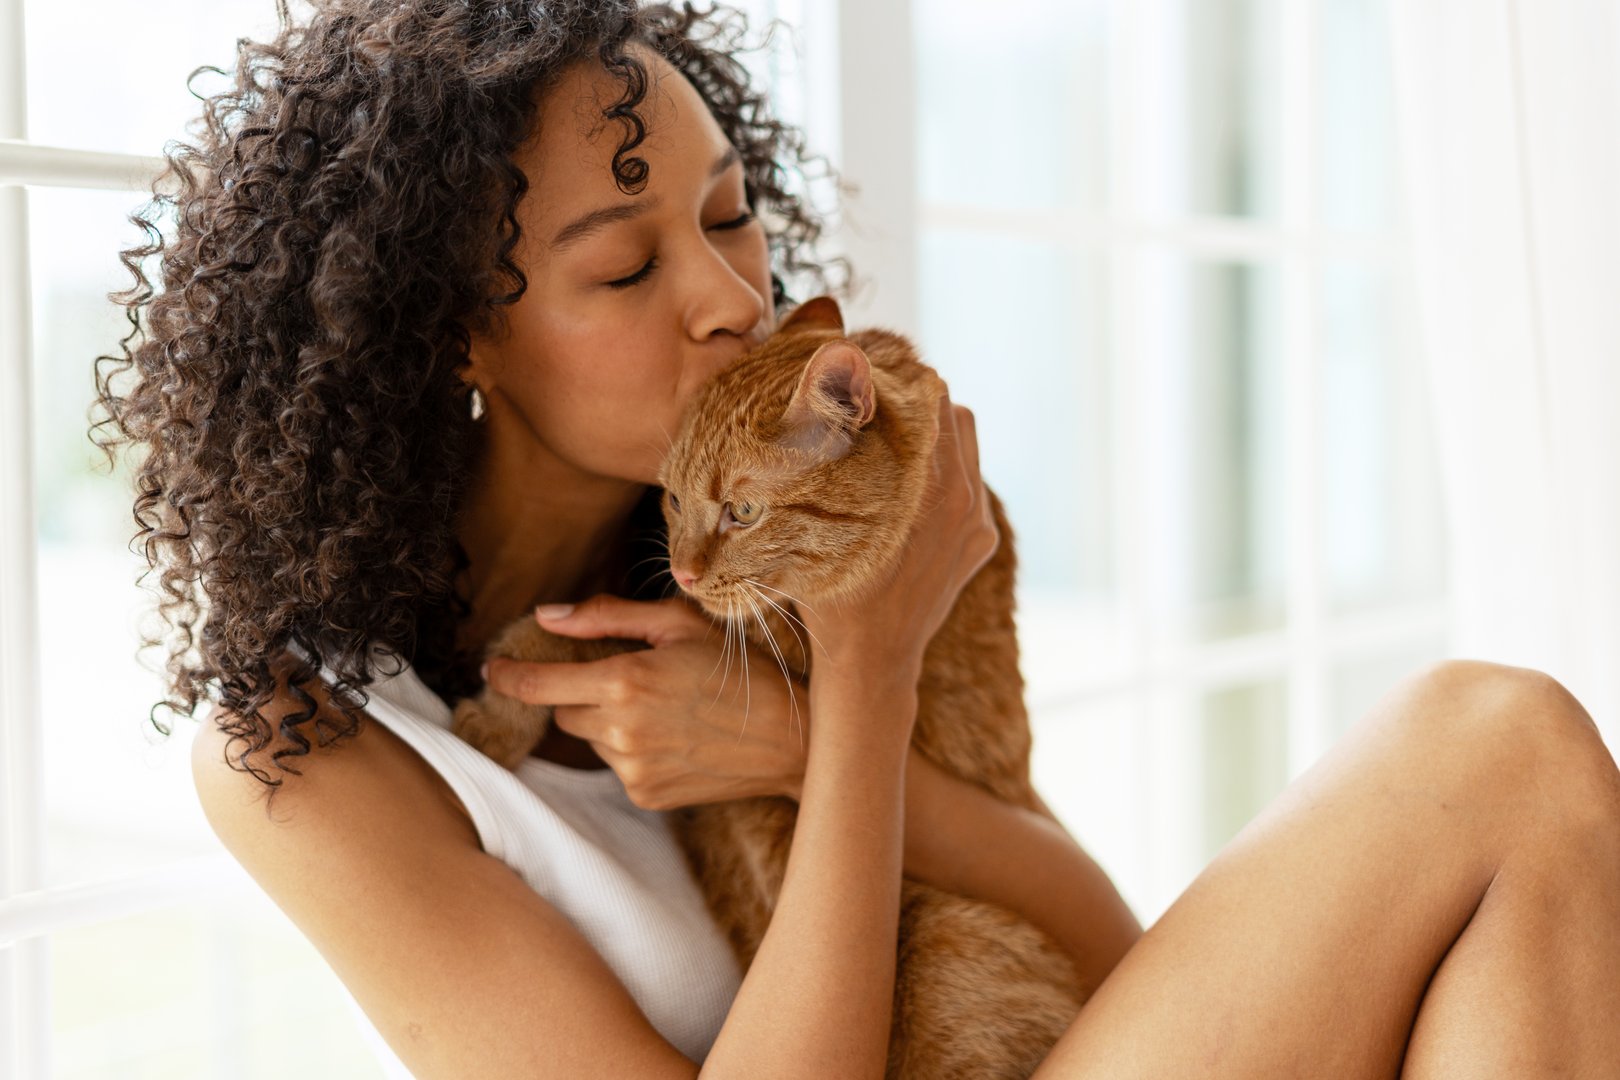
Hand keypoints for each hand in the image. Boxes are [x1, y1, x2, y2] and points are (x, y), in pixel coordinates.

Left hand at [482, 594, 808, 809]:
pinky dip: (634, 750)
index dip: (510, 676)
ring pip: (593, 740)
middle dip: (583, 694)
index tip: (493, 669)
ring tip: (667, 709)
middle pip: (564, 713)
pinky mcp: (646, 795)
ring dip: (611, 722)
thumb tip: (547, 615)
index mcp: (625, 681)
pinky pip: (618, 766)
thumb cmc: (738, 669)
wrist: (791, 737)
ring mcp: (633, 770)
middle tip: (630, 678)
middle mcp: (621, 731)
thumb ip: (606, 617)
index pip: (540, 684)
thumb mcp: (678, 624)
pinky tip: (675, 737)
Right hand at [802, 387, 998, 685]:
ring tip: (891, 448)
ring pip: (967, 443)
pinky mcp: (982, 539)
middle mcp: (964, 498)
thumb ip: (820, 464)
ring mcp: (978, 520)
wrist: (873, 661)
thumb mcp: (815, 527)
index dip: (897, 385)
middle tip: (874, 410)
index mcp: (928, 486)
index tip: (865, 383)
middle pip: (951, 412)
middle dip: (915, 405)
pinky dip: (945, 475)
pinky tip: (906, 492)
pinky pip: (971, 483)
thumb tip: (808, 405)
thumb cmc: (832, 594)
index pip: (929, 399)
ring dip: (933, 437)